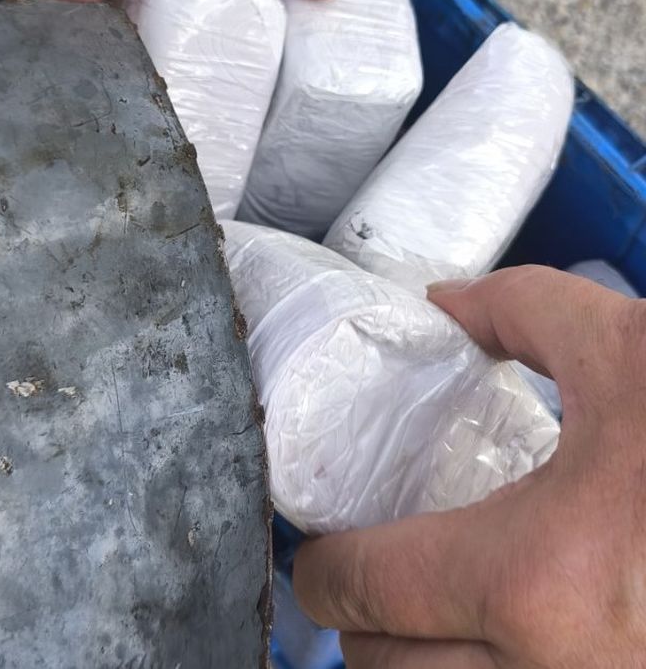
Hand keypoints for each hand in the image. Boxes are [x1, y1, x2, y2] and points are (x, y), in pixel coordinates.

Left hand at [294, 266, 645, 667]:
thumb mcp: (636, 352)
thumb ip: (522, 310)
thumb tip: (444, 303)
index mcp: (540, 580)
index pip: (368, 588)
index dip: (324, 566)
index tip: (322, 550)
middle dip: (360, 629)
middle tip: (368, 584)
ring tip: (420, 625)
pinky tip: (494, 648)